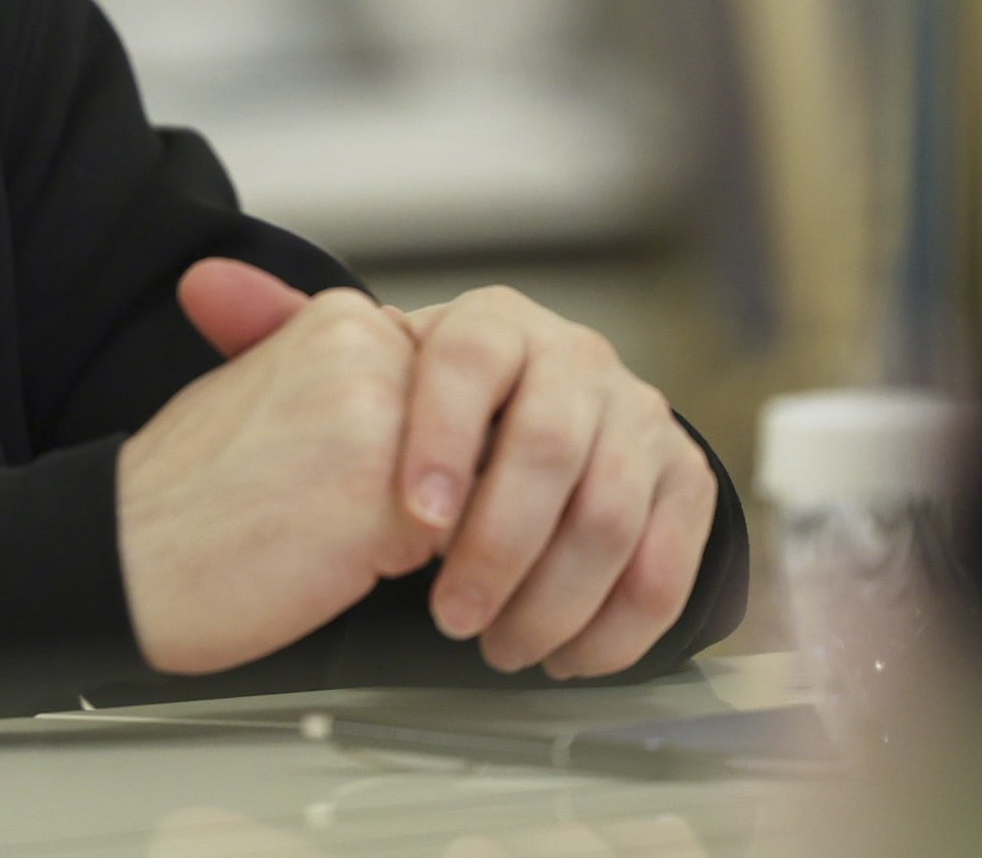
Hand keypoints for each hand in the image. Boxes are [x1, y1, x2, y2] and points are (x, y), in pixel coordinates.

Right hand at [115, 272, 441, 673]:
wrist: (120, 552)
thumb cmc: (185, 490)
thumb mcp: (269, 384)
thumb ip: (352, 376)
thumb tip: (431, 400)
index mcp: (341, 320)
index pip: (448, 392)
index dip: (404, 449)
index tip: (331, 466)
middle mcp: (369, 356)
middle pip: (470, 442)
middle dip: (425, 489)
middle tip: (322, 504)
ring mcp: (378, 426)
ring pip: (465, 498)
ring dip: (414, 532)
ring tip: (321, 530)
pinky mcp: (383, 506)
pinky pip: (447, 554)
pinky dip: (399, 573)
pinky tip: (325, 560)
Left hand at [394, 286, 714, 678]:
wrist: (530, 413)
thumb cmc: (437, 415)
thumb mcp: (393, 386)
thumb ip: (364, 400)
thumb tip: (296, 384)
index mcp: (493, 322)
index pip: (467, 362)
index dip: (441, 441)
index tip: (416, 522)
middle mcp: (575, 355)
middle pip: (548, 448)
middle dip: (498, 549)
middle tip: (453, 619)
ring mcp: (639, 413)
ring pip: (608, 517)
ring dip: (553, 603)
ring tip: (500, 649)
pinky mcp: (686, 475)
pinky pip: (665, 566)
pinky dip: (617, 629)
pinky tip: (567, 658)